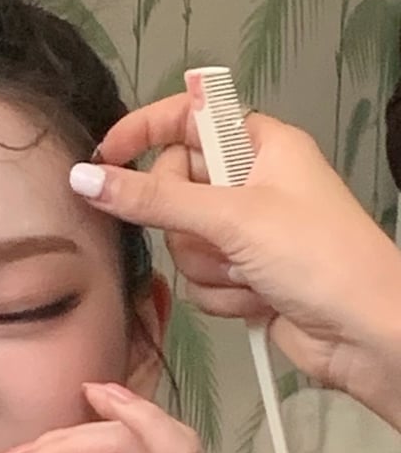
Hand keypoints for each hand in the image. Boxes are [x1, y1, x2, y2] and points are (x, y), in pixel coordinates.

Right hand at [71, 97, 400, 427]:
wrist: (364, 333)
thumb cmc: (324, 259)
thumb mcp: (234, 218)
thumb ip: (154, 200)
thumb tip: (87, 177)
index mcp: (262, 145)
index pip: (187, 118)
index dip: (144, 132)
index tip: (106, 157)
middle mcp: (252, 183)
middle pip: (174, 189)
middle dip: (186, 224)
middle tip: (218, 236)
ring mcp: (247, 233)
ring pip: (181, 242)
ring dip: (207, 266)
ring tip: (249, 273)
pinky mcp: (243, 277)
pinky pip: (197, 280)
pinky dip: (221, 294)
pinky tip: (257, 299)